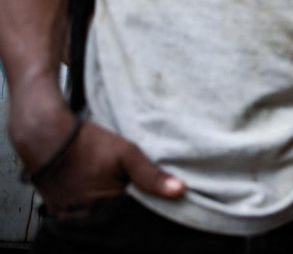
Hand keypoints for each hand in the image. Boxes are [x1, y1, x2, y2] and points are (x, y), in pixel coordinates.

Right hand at [23, 120, 185, 216]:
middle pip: (116, 222)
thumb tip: (180, 191)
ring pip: (100, 220)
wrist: (46, 137)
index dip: (146, 211)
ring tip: (114, 192)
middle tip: (132, 194)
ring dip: (110, 211)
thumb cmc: (87, 144)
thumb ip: (151, 175)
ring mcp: (71, 216)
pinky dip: (92, 210)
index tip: (154, 202)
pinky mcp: (59, 212)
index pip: (135, 220)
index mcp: (107, 206)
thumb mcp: (126, 153)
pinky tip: (98, 196)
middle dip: (128, 212)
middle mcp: (88, 216)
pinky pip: (81, 218)